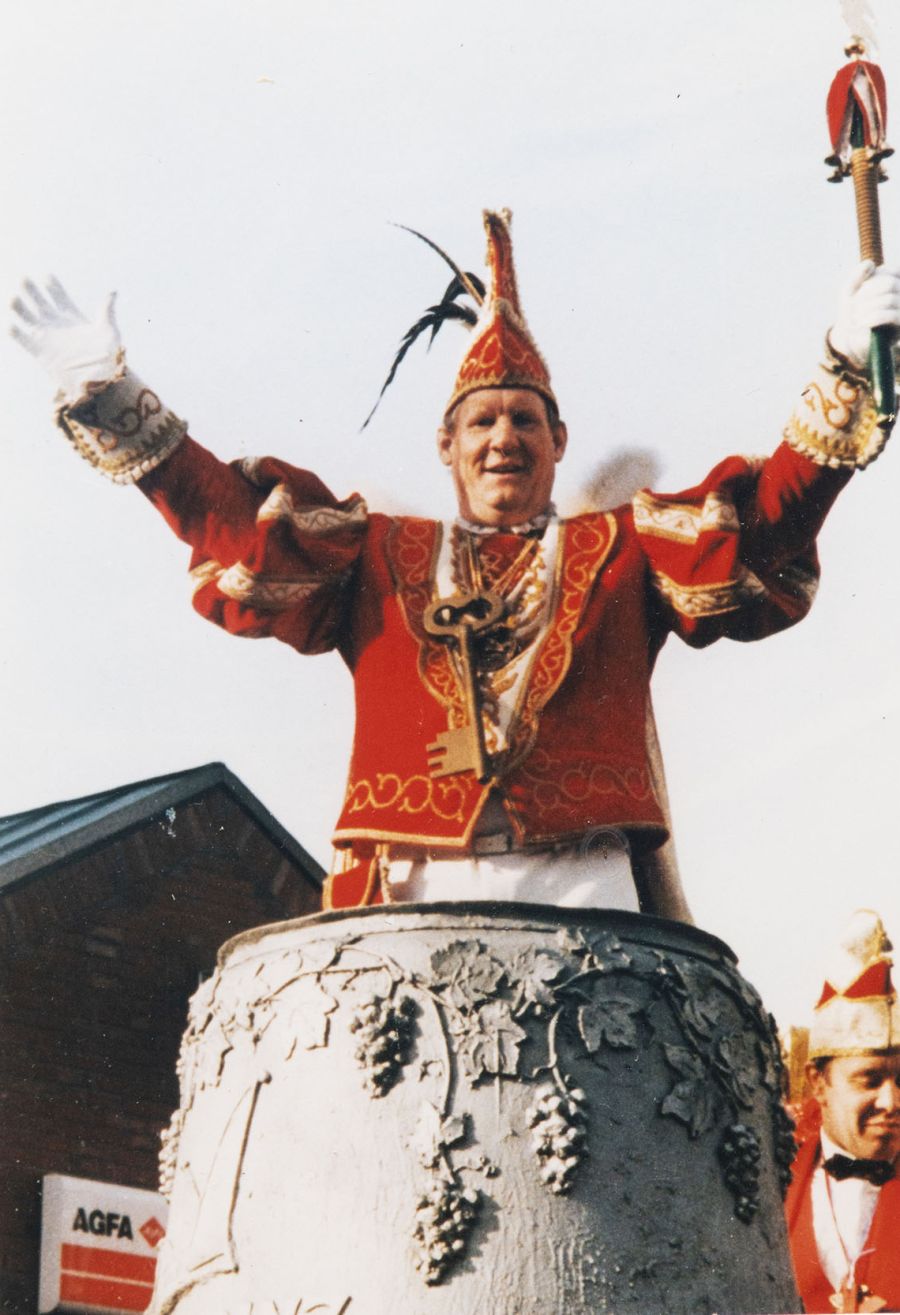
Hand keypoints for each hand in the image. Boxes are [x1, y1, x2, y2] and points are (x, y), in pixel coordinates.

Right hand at [10, 277, 121, 403]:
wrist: (98, 383)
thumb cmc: (109, 359)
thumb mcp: (110, 333)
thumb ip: (106, 311)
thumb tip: (113, 292)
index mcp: (72, 316)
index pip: (58, 294)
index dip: (52, 284)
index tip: (47, 276)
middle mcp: (56, 324)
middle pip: (38, 300)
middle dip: (31, 289)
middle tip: (25, 279)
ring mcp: (45, 337)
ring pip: (26, 316)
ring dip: (18, 306)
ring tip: (13, 298)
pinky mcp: (39, 353)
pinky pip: (21, 339)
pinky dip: (14, 331)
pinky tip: (10, 325)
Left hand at [829, 261, 899, 368]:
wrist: (851, 339)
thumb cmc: (852, 312)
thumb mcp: (851, 290)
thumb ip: (858, 274)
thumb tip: (870, 264)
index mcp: (896, 282)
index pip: (892, 271)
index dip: (872, 279)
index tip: (858, 292)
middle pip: (889, 284)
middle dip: (866, 294)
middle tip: (853, 306)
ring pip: (889, 299)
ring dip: (866, 308)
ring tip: (855, 317)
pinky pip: (891, 316)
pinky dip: (872, 317)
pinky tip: (860, 323)